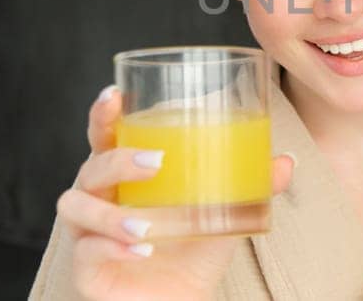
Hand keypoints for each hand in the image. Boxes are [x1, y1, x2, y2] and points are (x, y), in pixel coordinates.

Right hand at [56, 86, 295, 300]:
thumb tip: (285, 162)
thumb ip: (251, 187)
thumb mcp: (225, 216)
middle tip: (156, 162)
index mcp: (124, 177)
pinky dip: (112, 248)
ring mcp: (86, 234)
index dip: (102, 115)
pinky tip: (140, 250)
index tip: (114, 94)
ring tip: (147, 225)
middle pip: (90, 168)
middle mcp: (100, 199)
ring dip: (110, 214)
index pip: (104, 137)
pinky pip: (86, 252)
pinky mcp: (86, 269)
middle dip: (118, 161)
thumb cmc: (192, 252)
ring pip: (77, 208)